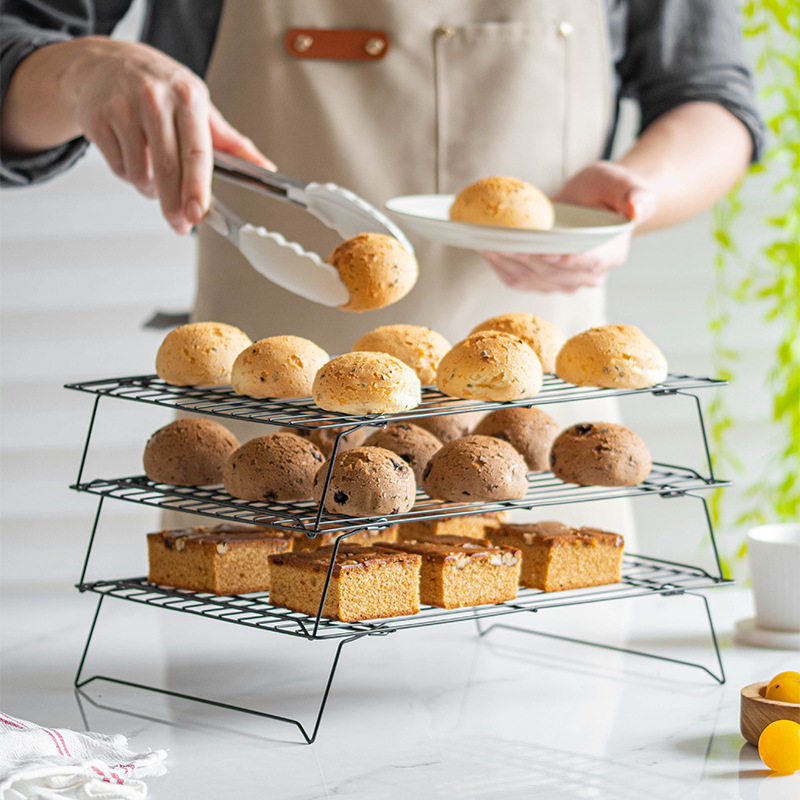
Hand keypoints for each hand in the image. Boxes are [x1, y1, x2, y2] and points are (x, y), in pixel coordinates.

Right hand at [65, 38, 272, 233]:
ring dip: (150, 188)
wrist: (106, 62)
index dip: (196, 187)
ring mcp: (121, 108)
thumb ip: (230, 142)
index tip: (198, 213)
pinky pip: (118, 168)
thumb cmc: (161, 88)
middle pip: (166, 169)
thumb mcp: (199, 105)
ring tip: (154, 171)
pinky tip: (133, 156)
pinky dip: (129, 174)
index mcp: (186, 97)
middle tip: (180, 223)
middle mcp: (153, 99)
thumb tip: (265, 167)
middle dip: (174, 205)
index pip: (195, 152)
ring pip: (140, 174)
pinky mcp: (95, 119)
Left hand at [481, 161, 656, 292]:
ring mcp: (561, 282)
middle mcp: (586, 276)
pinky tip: (485, 248)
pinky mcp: (539, 281)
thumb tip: (638, 208)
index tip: (545, 250)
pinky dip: (499, 265)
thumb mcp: (621, 182)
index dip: (565, 259)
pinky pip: (517, 279)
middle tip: (503, 241)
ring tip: (487, 243)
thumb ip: (635, 194)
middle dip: (526, 257)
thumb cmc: (605, 191)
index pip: (587, 263)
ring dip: (507, 262)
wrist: (589, 204)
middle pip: (553, 271)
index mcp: (610, 255)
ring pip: (531, 278)